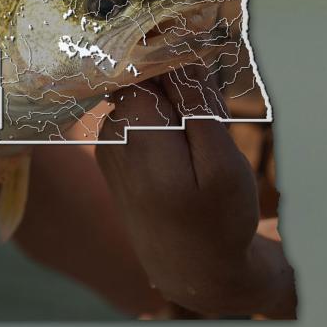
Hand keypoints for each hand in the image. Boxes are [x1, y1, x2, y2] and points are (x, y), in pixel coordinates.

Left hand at [96, 66, 294, 316]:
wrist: (189, 268)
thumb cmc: (215, 217)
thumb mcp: (221, 163)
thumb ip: (196, 107)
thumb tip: (176, 58)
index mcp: (135, 136)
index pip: (144, 69)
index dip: (178, 70)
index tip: (201, 96)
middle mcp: (110, 136)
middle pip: (143, 83)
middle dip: (177, 93)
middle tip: (207, 129)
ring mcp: (105, 145)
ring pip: (141, 101)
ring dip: (171, 112)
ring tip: (196, 150)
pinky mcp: (110, 153)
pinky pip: (136, 120)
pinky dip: (160, 128)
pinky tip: (180, 157)